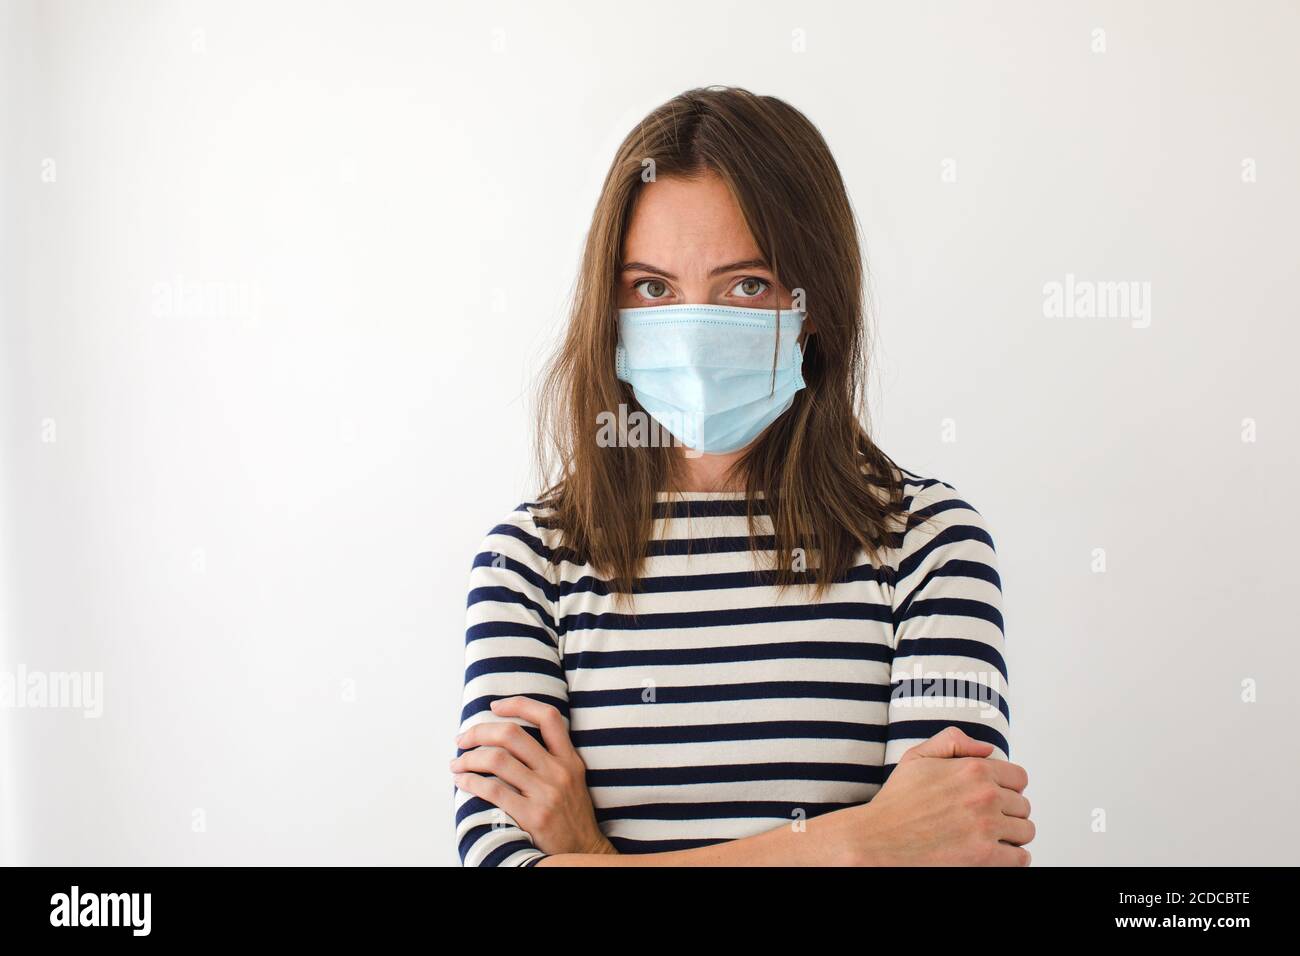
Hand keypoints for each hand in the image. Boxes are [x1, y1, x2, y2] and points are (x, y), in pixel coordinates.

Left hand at [450, 696, 615, 856]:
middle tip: (462, 738)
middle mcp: (558, 772)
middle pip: (512, 734)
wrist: (584, 851)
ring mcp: (545, 794)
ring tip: (457, 763)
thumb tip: (510, 737)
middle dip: (479, 731)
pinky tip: (462, 782)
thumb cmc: (572, 815)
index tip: (494, 706)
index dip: (519, 704)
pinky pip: (493, 790)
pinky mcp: (532, 816)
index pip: (548, 717)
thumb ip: (553, 756)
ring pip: (497, 759)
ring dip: (468, 758)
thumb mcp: (573, 778)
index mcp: (569, 759)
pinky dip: (471, 782)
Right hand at [850, 726, 1033, 865]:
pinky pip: (1021, 857)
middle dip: (1009, 811)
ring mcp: (985, 827)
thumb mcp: (917, 757)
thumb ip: (953, 741)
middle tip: (989, 818)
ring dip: (1013, 834)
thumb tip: (986, 748)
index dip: (1008, 787)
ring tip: (993, 836)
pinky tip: (997, 853)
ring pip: (1026, 831)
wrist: (879, 839)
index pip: (1019, 778)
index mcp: (973, 769)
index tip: (997, 796)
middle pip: (1023, 805)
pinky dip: (1013, 857)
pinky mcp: (984, 857)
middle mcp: (984, 796)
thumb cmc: (897, 802)